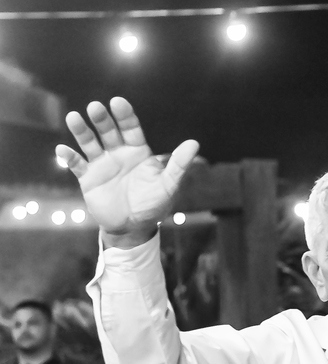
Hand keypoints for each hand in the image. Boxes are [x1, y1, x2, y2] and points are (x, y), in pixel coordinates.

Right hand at [57, 97, 199, 245]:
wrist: (134, 227)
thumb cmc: (154, 204)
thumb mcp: (168, 185)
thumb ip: (179, 165)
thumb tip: (194, 143)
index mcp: (138, 152)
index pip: (131, 129)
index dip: (125, 116)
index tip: (118, 102)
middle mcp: (118, 154)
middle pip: (108, 132)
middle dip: (102, 120)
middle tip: (95, 107)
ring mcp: (102, 165)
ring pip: (90, 143)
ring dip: (82, 131)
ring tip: (74, 118)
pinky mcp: (88, 178)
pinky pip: (77, 165)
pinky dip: (69, 158)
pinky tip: (63, 150)